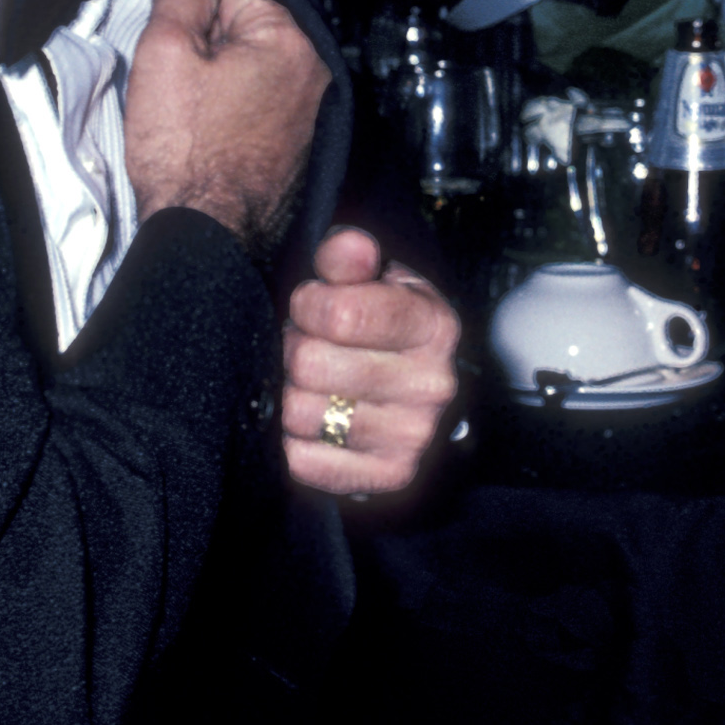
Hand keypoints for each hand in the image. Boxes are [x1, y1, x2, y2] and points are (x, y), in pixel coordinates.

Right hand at [125, 0, 326, 259]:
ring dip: (220, 77)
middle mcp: (314, 73)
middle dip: (209, 43)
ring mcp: (310, 113)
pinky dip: (233, 109)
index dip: (193, 6)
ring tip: (192, 111)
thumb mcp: (164, 54)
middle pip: (247, 28)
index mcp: (290, 40)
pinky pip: (259, 103)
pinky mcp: (297, 145)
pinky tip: (208, 133)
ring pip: (251, 67)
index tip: (173, 35)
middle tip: (179, 79)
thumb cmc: (186, 154)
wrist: (206, 237)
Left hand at [281, 225, 459, 495]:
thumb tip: (350, 248)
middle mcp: (434, 385)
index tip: (313, 304)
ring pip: (301, 414)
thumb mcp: (369, 279)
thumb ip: (348, 257)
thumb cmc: (378, 324)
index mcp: (434, 326)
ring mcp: (415, 436)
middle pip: (312, 366)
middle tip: (309, 348)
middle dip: (295, 350)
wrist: (406, 383)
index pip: (342, 314)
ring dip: (290, 395)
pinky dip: (293, 442)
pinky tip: (310, 422)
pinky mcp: (390, 476)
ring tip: (311, 383)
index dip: (309, 304)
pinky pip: (305, 463)